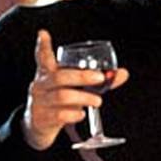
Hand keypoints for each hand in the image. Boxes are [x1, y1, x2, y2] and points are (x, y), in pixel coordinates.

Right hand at [21, 30, 128, 149]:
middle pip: (60, 76)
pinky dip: (74, 114)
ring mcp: (40, 101)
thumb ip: (97, 81)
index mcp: (47, 73)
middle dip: (82, 76)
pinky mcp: (42, 118)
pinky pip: (60, 115)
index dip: (43, 45)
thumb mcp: (73, 88)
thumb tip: (122, 73)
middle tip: (100, 78)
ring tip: (97, 100)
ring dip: (84, 97)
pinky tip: (81, 114)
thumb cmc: (59, 102)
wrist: (38, 126)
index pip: (43, 57)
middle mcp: (41, 85)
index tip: (43, 34)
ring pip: (62, 96)